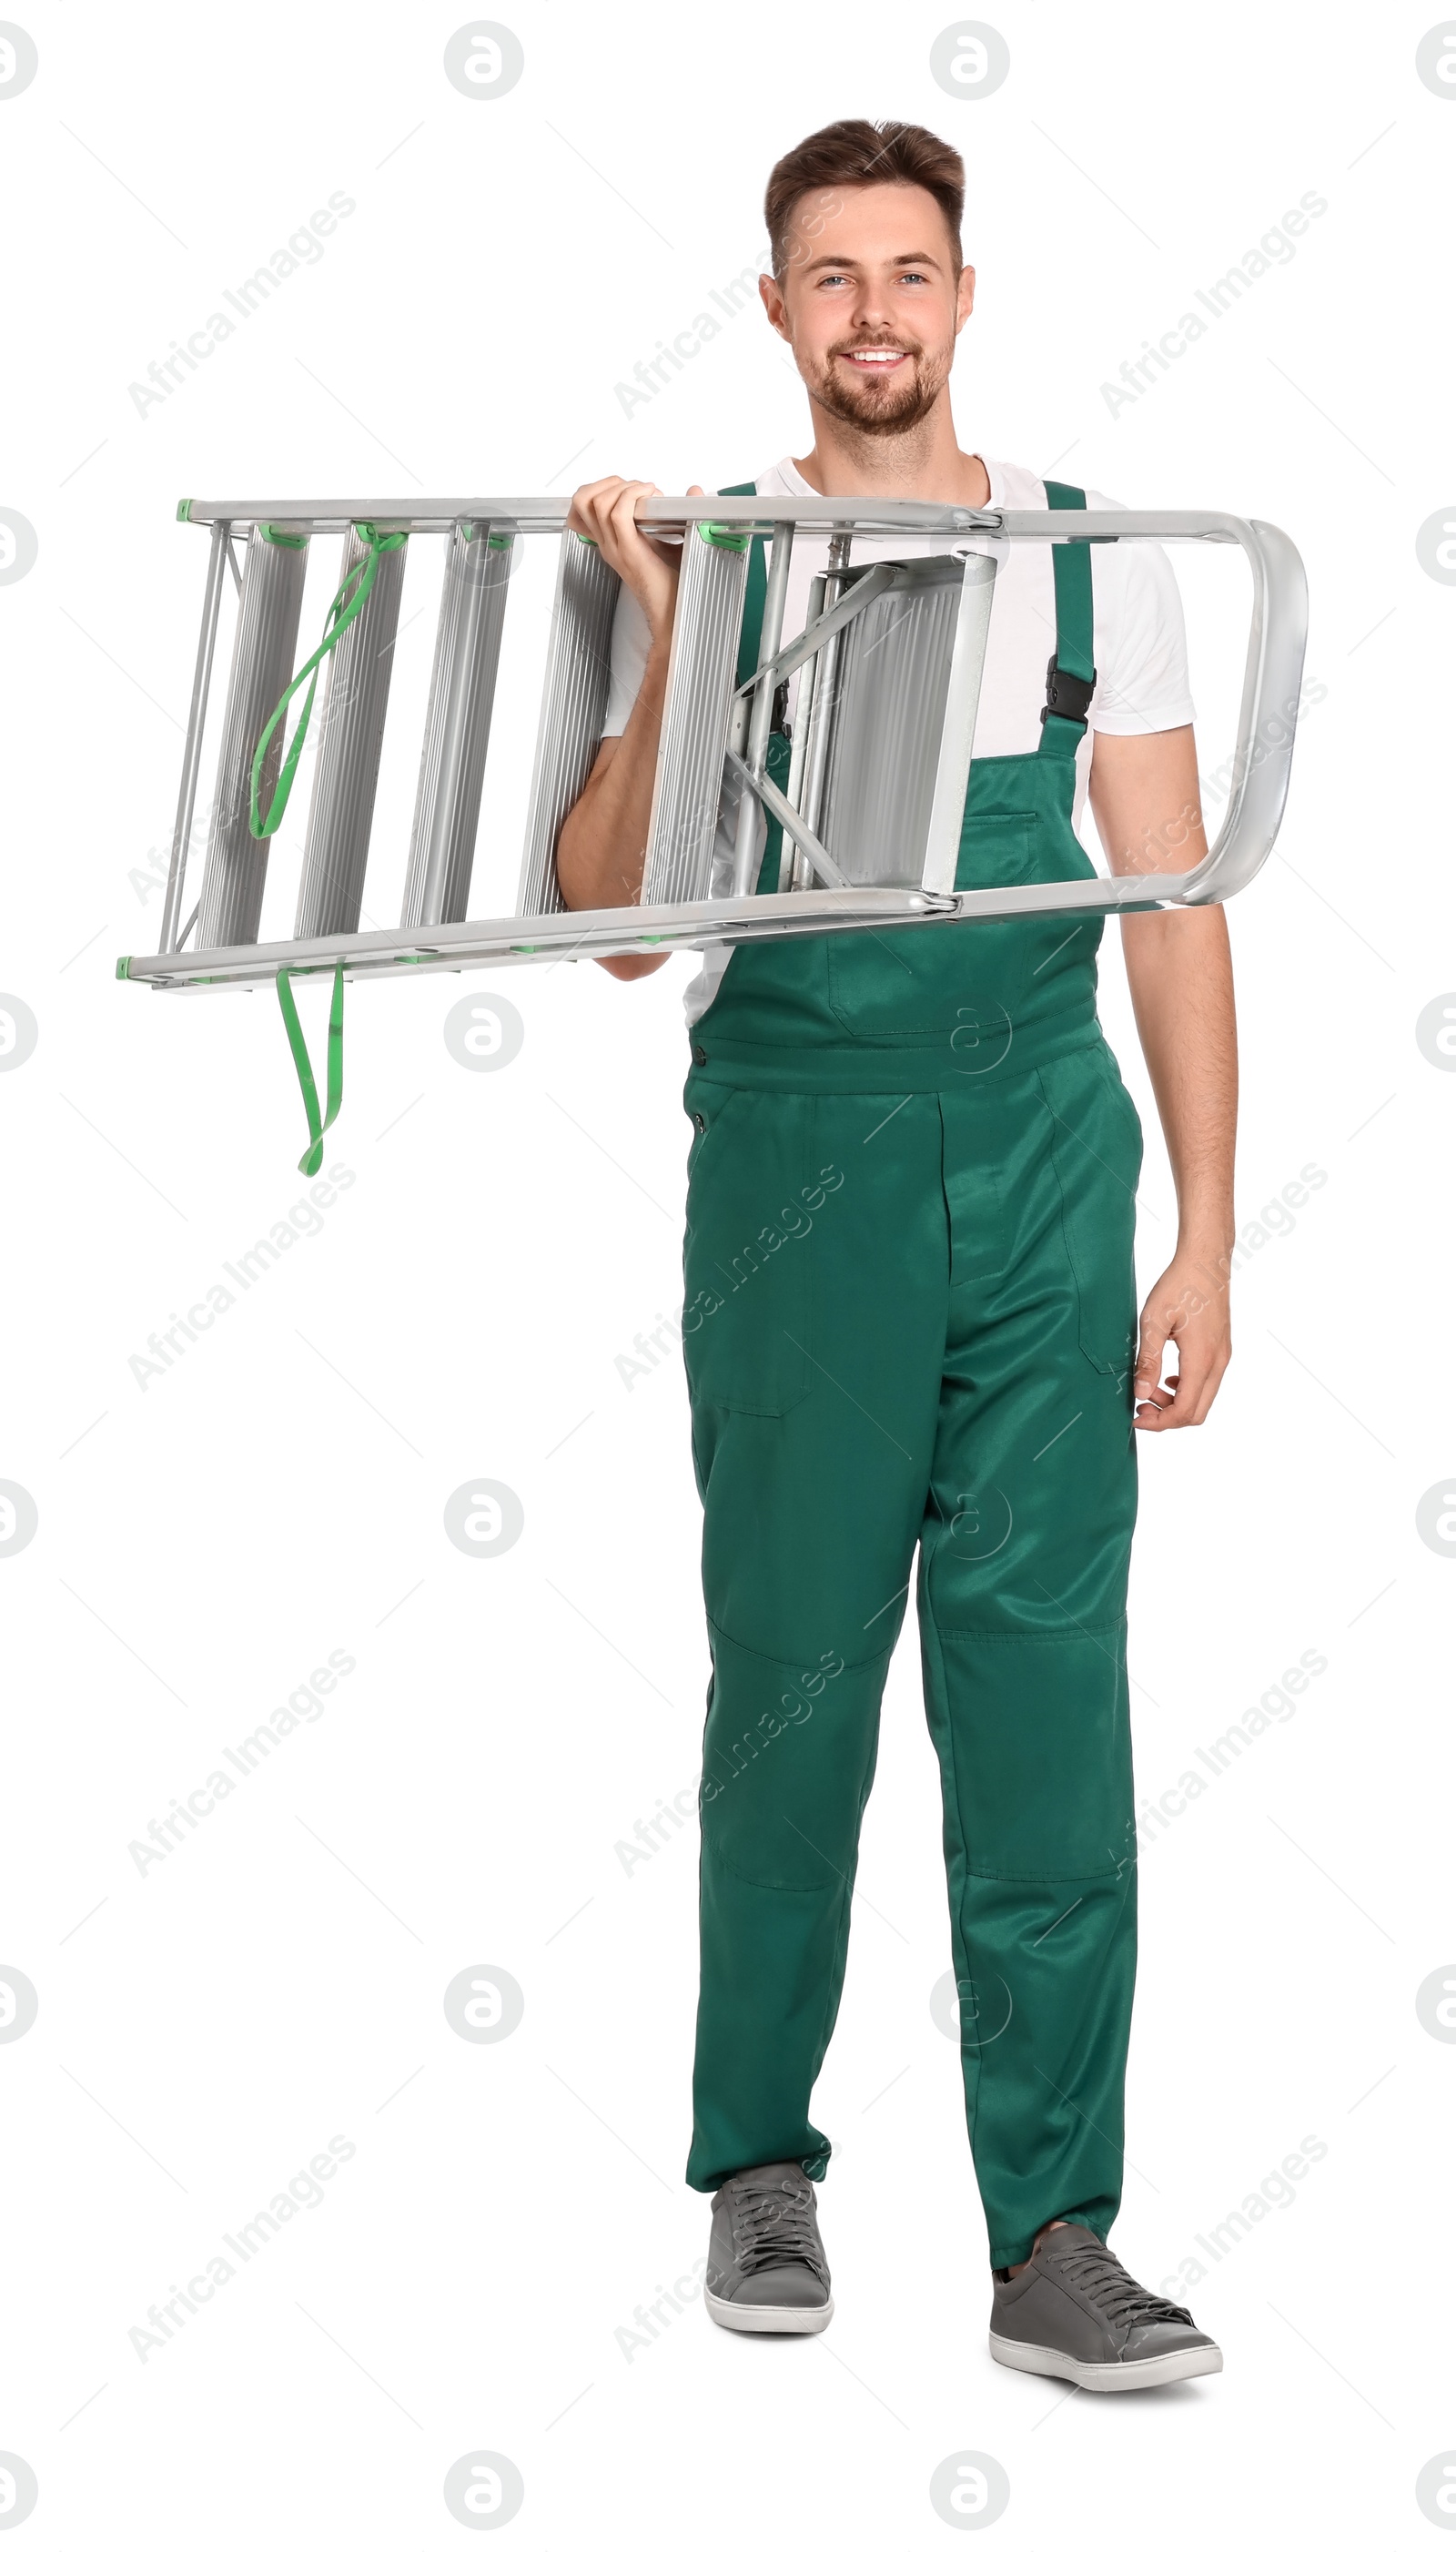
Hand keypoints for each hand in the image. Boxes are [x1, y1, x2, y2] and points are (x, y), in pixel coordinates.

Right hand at [566, 475, 705, 649]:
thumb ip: (679, 514)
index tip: (631, 488)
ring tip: (645, 493)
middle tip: (635, 489)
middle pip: (582, 499)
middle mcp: (608, 543)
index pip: (582, 506)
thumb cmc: (673, 583)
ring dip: (622, 487)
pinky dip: (633, 497)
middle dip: (608, 482)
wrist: (674, 612)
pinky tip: (651, 498)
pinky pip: (619, 514)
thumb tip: (695, 492)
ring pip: (597, 502)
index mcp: (611, 541)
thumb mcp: (673, 540)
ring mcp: (616, 548)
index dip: (601, 487)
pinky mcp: (630, 552)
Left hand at [1131, 1244, 1232, 1430]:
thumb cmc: (1179, 1285)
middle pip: (1197, 1413)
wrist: (1206, 1262)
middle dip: (1167, 1417)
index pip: (1184, 1410)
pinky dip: (1186, 1389)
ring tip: (1149, 1389)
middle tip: (1140, 1406)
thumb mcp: (1153, 1322)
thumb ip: (1148, 1361)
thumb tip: (1140, 1394)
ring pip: (1203, 1399)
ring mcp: (1223, 1356)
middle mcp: (1218, 1363)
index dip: (1159, 1422)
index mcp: (1201, 1359)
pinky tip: (1166, 1377)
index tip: (1135, 1416)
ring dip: (1176, 1403)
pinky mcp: (1221, 1349)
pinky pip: (1207, 1383)